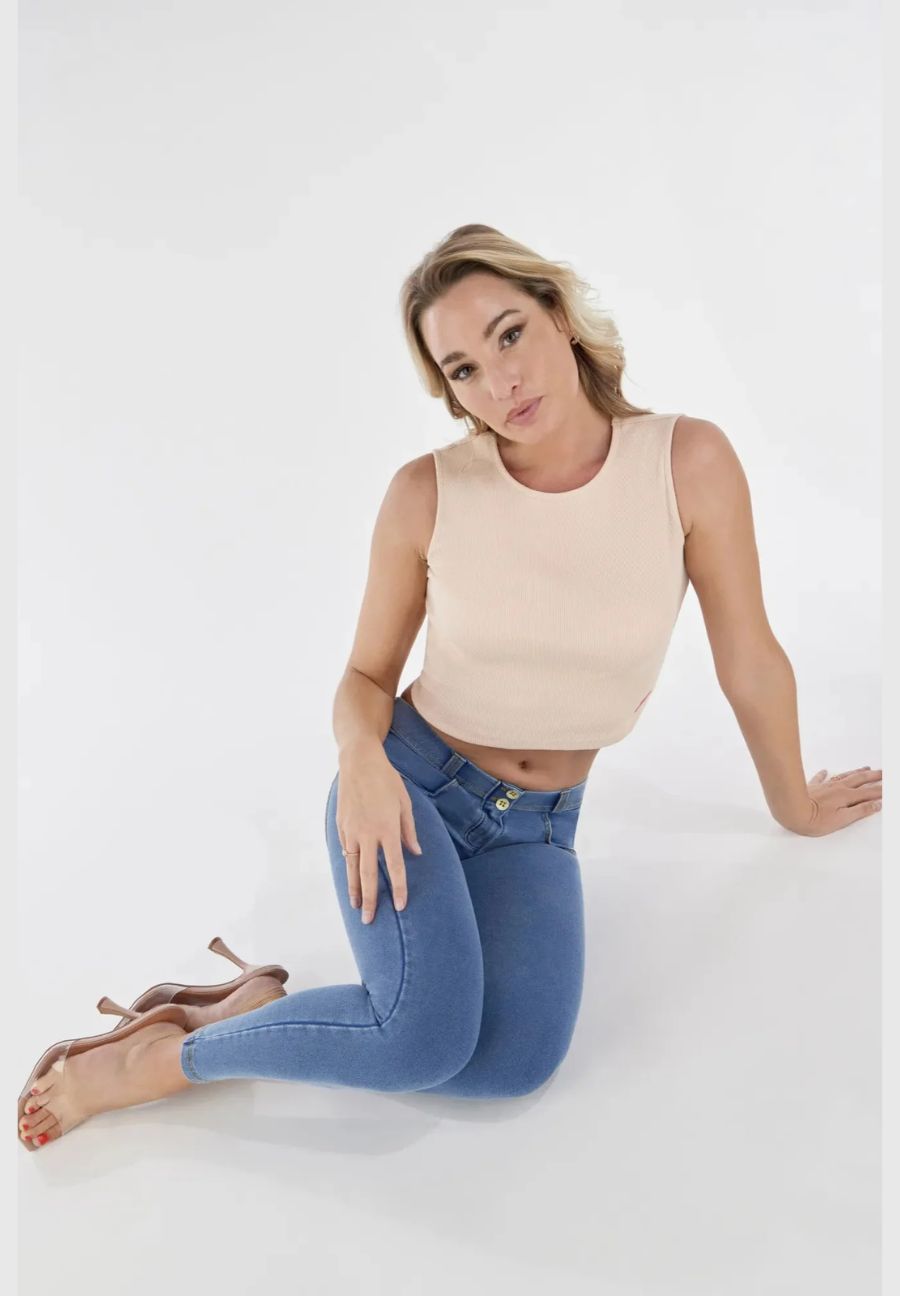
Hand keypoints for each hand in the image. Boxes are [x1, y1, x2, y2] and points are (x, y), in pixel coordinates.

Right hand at [336, 751, 422, 923]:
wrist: (358, 762)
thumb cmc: (386, 780)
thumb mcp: (405, 803)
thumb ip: (409, 831)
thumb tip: (416, 854)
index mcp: (388, 829)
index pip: (395, 867)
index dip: (399, 888)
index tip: (400, 906)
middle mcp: (368, 834)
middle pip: (369, 875)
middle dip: (371, 900)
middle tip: (370, 920)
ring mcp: (351, 831)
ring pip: (352, 867)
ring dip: (354, 889)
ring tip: (357, 907)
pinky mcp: (341, 826)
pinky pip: (346, 852)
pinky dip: (348, 868)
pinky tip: (351, 879)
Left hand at [782, 765, 882, 835]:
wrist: (791, 811)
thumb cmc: (815, 819)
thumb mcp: (842, 819)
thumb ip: (860, 811)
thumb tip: (876, 804)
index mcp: (846, 796)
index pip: (868, 792)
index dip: (880, 790)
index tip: (888, 786)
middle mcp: (837, 788)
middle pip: (859, 780)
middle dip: (873, 776)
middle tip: (884, 772)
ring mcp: (825, 786)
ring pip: (844, 776)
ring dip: (856, 772)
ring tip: (865, 768)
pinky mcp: (812, 787)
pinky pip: (821, 778)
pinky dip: (825, 774)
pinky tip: (826, 770)